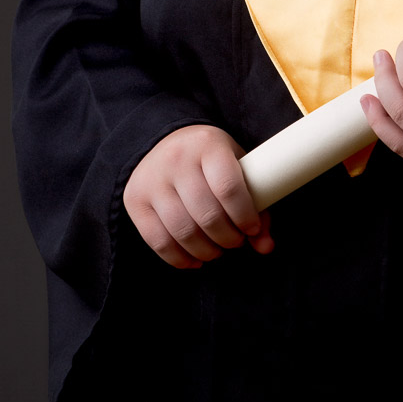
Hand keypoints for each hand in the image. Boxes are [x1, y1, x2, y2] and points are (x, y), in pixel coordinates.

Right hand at [122, 124, 273, 268]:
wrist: (162, 142)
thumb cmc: (208, 157)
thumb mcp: (235, 164)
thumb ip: (255, 202)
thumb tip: (266, 246)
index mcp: (208, 145)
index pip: (228, 187)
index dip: (244, 216)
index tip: (252, 229)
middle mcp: (177, 160)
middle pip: (207, 214)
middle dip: (228, 238)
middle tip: (235, 241)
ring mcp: (153, 180)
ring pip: (183, 231)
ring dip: (206, 251)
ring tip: (217, 250)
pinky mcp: (135, 200)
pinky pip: (158, 241)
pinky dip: (180, 258)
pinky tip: (195, 259)